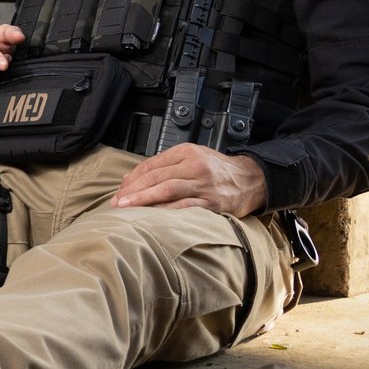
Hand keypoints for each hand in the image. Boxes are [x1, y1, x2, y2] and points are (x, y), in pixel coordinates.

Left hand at [113, 144, 266, 215]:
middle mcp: (194, 166)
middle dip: (132, 190)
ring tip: (126, 207)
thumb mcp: (194, 156)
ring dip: (143, 199)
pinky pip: (184, 207)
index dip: (132, 177)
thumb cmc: (218, 169)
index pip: (151, 164)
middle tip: (117, 201)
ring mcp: (203, 185)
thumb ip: (168, 164)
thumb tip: (137, 179)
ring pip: (166, 190)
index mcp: (187, 152)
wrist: (251, 179)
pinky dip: (165, 211)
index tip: (120, 189)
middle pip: (156, 177)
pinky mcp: (211, 203)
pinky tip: (151, 216)